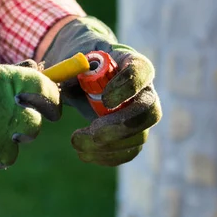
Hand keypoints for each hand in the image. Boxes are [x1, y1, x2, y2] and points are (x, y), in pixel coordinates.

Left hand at [42, 16, 161, 165]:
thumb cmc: (81, 63)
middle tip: (93, 131)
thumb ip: (72, 71)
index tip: (104, 99)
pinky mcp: (132, 135)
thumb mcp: (75, 60)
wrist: (83, 73)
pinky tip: (84, 153)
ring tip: (76, 142)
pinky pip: (128, 151)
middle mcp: (145, 90)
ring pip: (139, 137)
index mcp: (133, 63)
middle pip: (148, 111)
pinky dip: (106, 156)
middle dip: (120, 125)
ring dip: (108, 145)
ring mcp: (141, 115)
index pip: (141, 71)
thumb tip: (67, 85)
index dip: (127, 87)